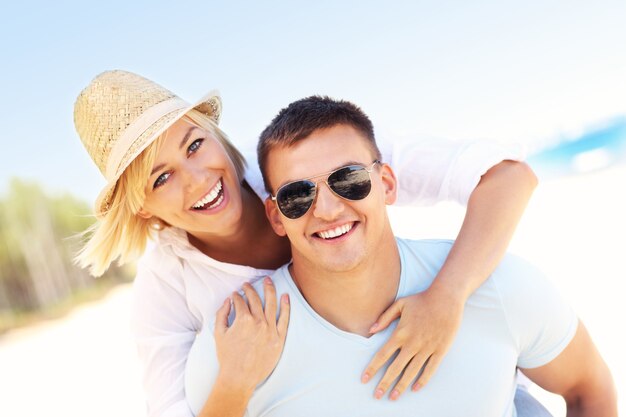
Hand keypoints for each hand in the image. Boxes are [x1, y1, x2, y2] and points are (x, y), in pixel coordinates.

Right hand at [214, 277, 289, 394]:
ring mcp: (270, 329)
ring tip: (268, 281)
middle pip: (255, 299)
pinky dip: (286, 306)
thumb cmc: (227, 357)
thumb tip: (227, 300)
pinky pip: (285, 318)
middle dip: (250, 289)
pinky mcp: (279, 338)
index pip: (240, 301)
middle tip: (247, 284)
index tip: (235, 295)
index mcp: (243, 320)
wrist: (239, 378)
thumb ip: (221, 314)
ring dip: (269, 290)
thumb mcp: (219, 334)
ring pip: (271, 304)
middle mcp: (258, 322)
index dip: (236, 296)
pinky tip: (285, 296)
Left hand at [362, 286, 463, 399]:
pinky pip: (430, 369)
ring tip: (393, 397)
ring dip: (401, 386)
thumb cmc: (421, 300)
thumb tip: (370, 330)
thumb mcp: (400, 304)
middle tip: (377, 396)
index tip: (364, 379)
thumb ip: (384, 317)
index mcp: (400, 333)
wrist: (446, 298)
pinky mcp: (440, 350)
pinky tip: (415, 389)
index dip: (372, 368)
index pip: (382, 355)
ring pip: (411, 372)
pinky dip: (423, 380)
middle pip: (395, 368)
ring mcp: (426, 348)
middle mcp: (412, 343)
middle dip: (384, 383)